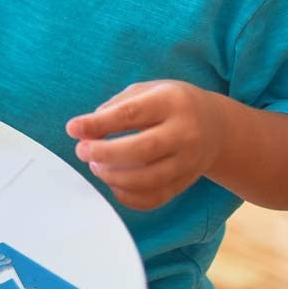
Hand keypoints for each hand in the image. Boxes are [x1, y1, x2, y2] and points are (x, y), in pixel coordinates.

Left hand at [66, 80, 221, 210]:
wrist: (216, 126)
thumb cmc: (170, 103)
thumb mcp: (147, 90)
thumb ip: (116, 106)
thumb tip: (86, 129)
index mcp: (171, 102)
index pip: (131, 114)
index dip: (98, 124)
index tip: (72, 128)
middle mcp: (185, 133)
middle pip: (141, 150)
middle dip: (104, 153)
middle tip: (81, 151)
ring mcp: (188, 161)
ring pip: (148, 179)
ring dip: (113, 176)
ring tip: (95, 165)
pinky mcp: (186, 182)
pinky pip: (154, 198)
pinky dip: (127, 196)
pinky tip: (113, 182)